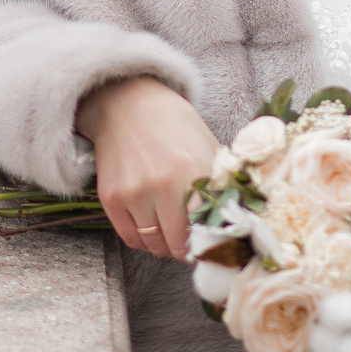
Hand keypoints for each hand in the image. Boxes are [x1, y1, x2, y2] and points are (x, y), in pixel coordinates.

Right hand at [76, 75, 217, 260]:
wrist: (128, 103)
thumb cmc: (175, 126)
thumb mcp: (207, 147)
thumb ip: (222, 183)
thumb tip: (239, 220)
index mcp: (194, 172)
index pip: (206, 230)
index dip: (210, 242)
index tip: (211, 243)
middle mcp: (163, 185)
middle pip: (179, 245)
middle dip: (187, 248)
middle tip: (191, 242)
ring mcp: (134, 193)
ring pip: (154, 245)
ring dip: (165, 246)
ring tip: (171, 234)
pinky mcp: (111, 198)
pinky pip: (130, 238)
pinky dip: (143, 241)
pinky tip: (151, 227)